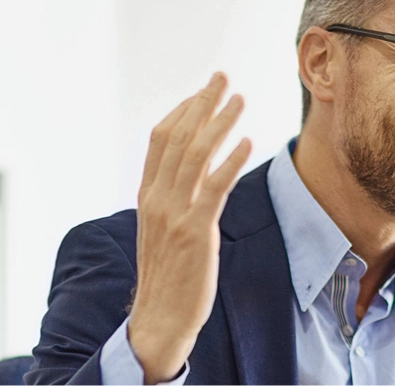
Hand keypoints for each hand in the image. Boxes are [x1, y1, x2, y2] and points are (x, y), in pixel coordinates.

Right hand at [127, 72, 251, 383]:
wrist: (158, 317)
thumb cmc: (167, 277)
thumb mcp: (160, 231)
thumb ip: (170, 200)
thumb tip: (188, 175)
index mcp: (147, 195)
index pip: (160, 140)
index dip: (182, 110)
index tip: (203, 91)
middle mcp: (157, 199)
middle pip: (178, 138)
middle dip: (202, 104)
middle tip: (222, 77)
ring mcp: (175, 214)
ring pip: (195, 156)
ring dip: (219, 123)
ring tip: (239, 99)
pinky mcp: (196, 231)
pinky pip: (214, 188)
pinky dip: (230, 161)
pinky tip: (247, 142)